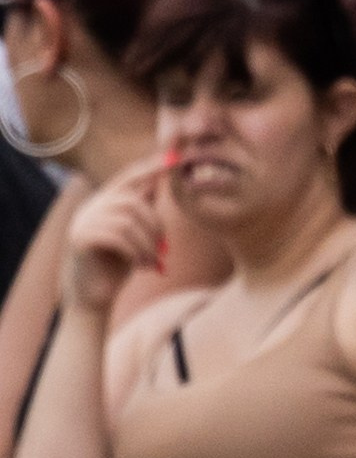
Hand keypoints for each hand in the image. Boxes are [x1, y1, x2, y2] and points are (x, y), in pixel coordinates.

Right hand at [59, 161, 171, 314]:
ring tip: (153, 262)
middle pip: (132, 200)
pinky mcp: (80, 239)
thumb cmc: (117, 265)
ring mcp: (82, 221)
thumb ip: (142, 211)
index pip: (127, 177)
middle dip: (155, 225)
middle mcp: (90, 207)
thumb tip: (161, 183)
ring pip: (127, 221)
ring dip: (148, 244)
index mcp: (104, 202)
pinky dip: (135, 252)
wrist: (93, 297)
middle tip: (163, 249)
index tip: (173, 160)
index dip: (150, 168)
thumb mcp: (135, 234)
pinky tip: (141, 266)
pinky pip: (117, 237)